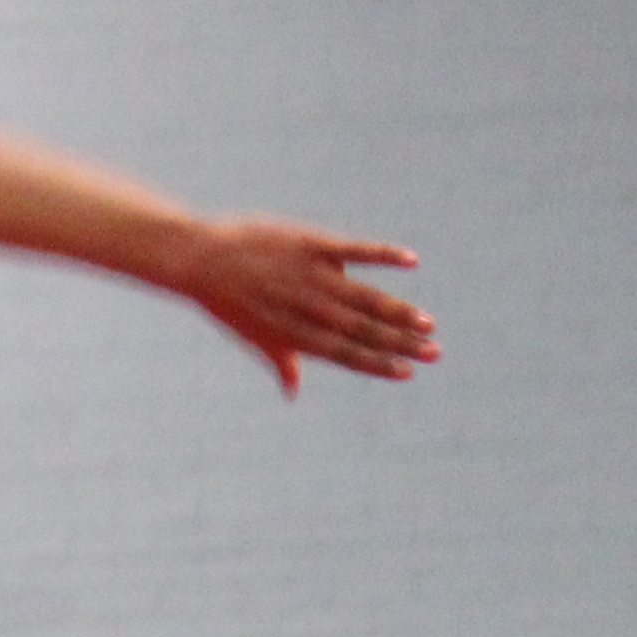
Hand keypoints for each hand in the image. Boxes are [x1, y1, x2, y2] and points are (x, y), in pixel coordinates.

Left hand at [172, 214, 436, 393]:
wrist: (200, 260)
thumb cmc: (229, 302)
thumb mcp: (254, 337)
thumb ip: (282, 362)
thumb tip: (293, 393)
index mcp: (296, 335)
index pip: (346, 355)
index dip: (379, 365)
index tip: (409, 372)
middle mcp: (306, 309)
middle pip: (362, 331)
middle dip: (401, 343)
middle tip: (435, 351)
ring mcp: (309, 276)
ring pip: (363, 297)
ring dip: (398, 311)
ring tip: (427, 323)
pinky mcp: (309, 243)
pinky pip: (352, 250)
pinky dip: (383, 255)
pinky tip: (411, 261)